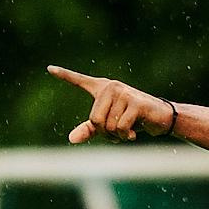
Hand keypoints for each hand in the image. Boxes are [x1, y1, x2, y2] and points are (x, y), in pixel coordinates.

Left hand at [49, 65, 175, 143]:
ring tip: (128, 130)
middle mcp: (111, 87)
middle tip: (118, 131)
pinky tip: (133, 133)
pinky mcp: (135, 102)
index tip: (49, 68)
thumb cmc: (132, 119)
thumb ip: (89, 130)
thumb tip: (71, 139)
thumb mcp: (109, 126)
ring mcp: (123, 92)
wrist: (159, 118)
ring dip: (117, 135)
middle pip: (94, 119)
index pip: (79, 81)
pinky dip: (126, 135)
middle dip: (105, 133)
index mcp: (102, 89)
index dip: (64, 75)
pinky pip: (120, 127)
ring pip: (108, 125)